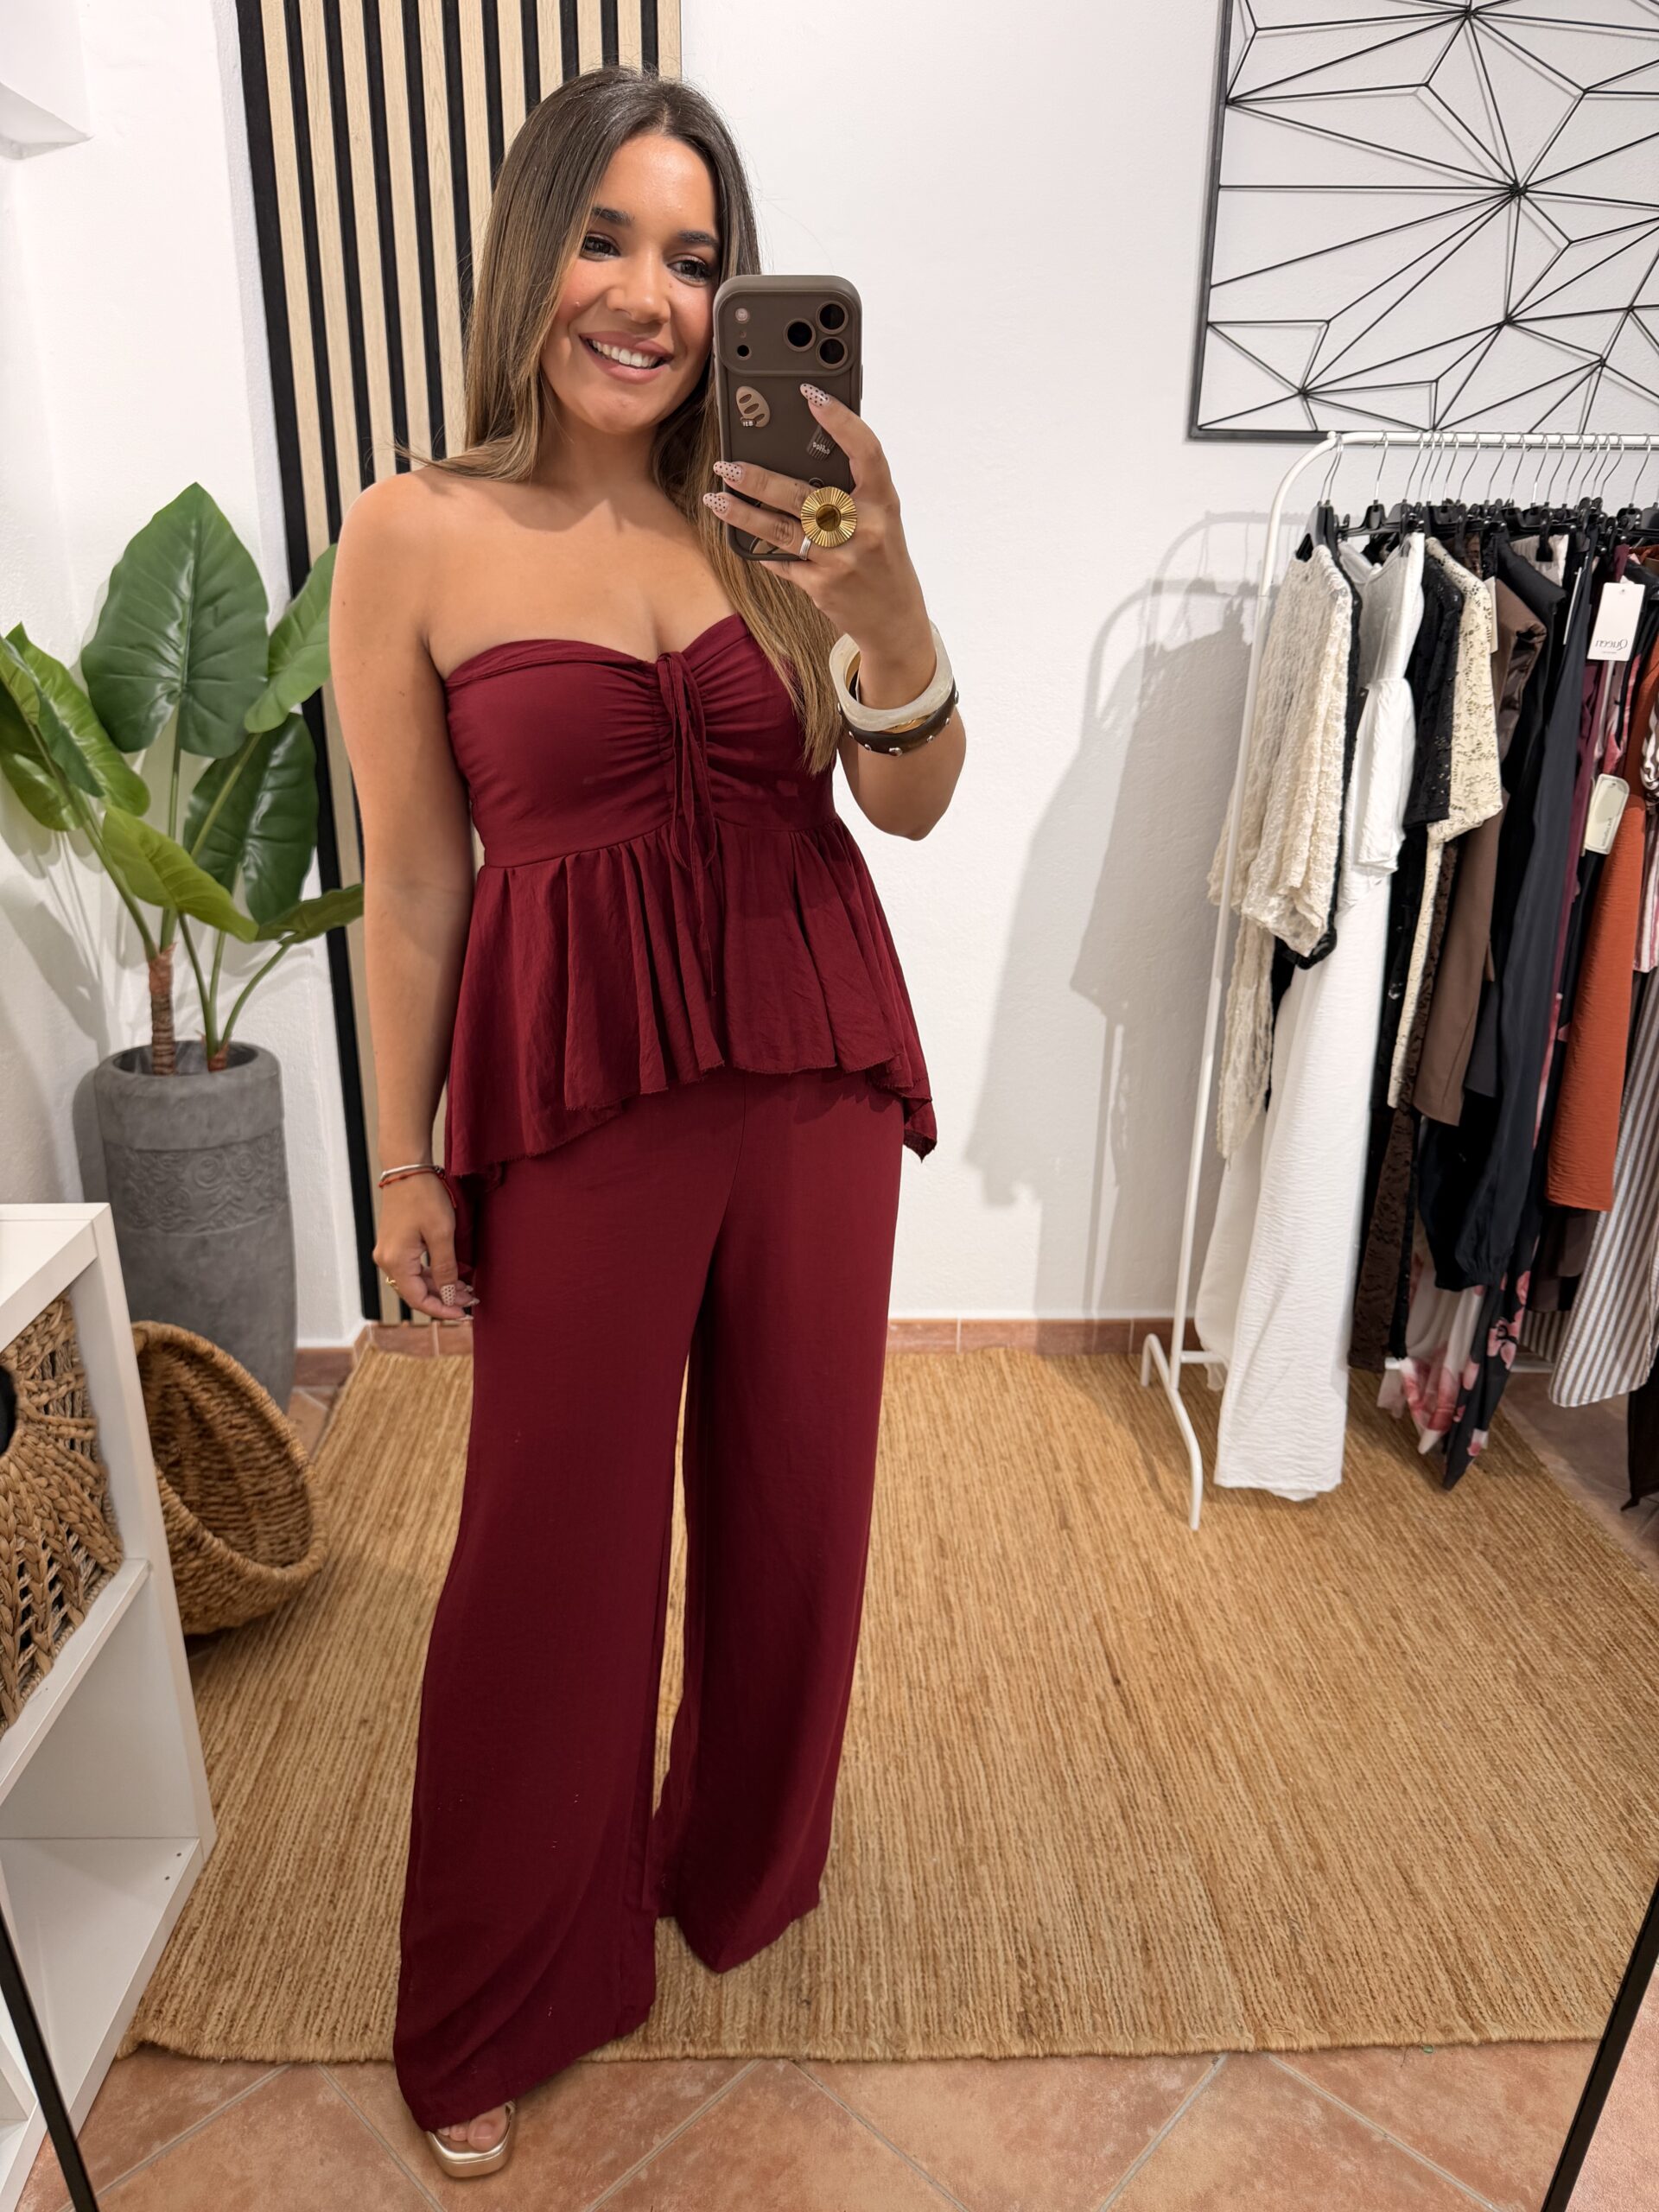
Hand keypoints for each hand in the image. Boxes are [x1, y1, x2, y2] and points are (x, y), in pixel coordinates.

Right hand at [374, 1174, 478, 1321]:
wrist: (407, 1167)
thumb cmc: (424, 1196)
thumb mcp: (441, 1234)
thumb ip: (445, 1268)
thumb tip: (449, 1295)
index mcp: (396, 1261)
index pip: (418, 1299)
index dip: (442, 1309)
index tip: (464, 1313)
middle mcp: (387, 1260)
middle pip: (416, 1292)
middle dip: (445, 1298)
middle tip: (472, 1299)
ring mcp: (389, 1251)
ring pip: (416, 1280)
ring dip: (441, 1286)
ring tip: (467, 1288)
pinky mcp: (395, 1243)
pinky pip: (413, 1267)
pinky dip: (432, 1273)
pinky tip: (452, 1274)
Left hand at [702, 384, 929, 656]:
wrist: (894, 617)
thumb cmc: (883, 557)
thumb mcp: (881, 518)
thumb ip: (852, 490)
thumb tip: (801, 456)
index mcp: (883, 502)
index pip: (865, 451)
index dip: (839, 420)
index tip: (811, 394)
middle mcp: (863, 529)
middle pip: (801, 495)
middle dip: (758, 479)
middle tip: (726, 465)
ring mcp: (840, 560)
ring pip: (780, 531)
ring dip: (743, 513)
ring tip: (716, 499)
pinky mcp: (821, 585)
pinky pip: (782, 561)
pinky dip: (761, 550)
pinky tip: (741, 538)